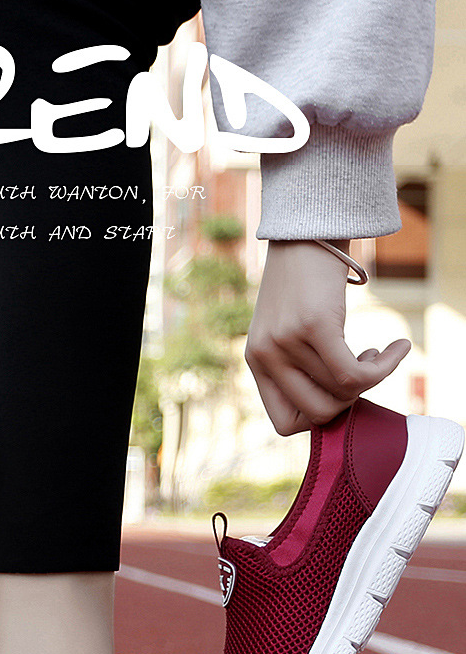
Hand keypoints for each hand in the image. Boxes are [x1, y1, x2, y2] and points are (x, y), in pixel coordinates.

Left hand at [246, 240, 409, 434]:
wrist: (309, 230)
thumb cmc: (306, 282)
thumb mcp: (291, 330)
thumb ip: (302, 367)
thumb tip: (340, 403)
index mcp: (256, 362)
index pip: (286, 423)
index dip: (320, 416)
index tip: (338, 391)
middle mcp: (265, 355)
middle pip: (319, 413)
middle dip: (350, 400)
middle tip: (361, 369)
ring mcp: (286, 341)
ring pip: (342, 391)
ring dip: (373, 376)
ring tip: (378, 351)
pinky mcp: (314, 325)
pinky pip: (355, 373)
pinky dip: (385, 367)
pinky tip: (398, 347)